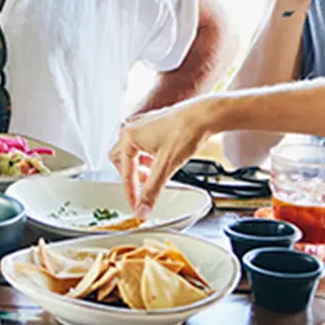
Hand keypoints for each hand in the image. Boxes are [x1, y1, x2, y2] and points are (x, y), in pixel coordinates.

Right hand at [111, 98, 212, 216]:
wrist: (204, 116)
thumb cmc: (185, 132)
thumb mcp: (166, 166)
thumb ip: (151, 191)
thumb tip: (142, 209)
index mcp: (129, 137)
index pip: (125, 172)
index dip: (131, 193)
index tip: (137, 206)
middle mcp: (132, 128)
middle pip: (120, 159)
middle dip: (130, 177)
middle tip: (140, 190)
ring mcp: (143, 125)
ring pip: (131, 151)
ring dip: (138, 167)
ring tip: (151, 176)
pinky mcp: (153, 125)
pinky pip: (142, 144)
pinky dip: (147, 158)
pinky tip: (159, 162)